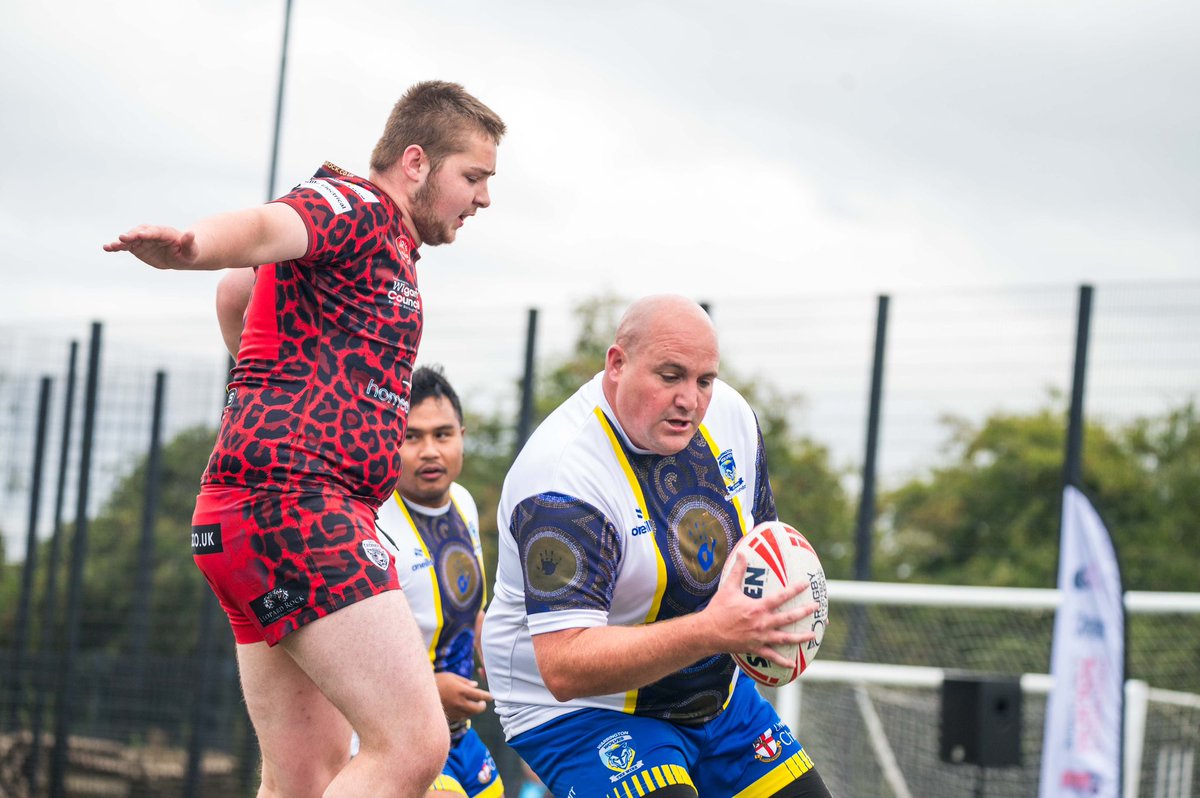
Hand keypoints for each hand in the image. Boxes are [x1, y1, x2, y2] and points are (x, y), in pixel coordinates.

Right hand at [103, 225, 198, 269]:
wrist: (179, 255)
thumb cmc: (187, 252)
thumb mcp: (191, 251)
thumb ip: (189, 243)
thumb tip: (190, 234)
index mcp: (166, 233)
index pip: (156, 231)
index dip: (149, 233)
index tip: (141, 235)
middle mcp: (152, 234)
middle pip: (140, 232)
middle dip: (132, 235)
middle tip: (123, 238)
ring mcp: (143, 239)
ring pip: (130, 238)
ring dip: (121, 242)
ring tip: (111, 246)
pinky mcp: (136, 246)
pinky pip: (125, 246)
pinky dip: (117, 247)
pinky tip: (107, 248)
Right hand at [435, 671, 491, 721]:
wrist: (420, 694)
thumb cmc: (436, 681)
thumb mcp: (451, 677)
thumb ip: (465, 682)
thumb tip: (475, 685)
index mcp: (461, 690)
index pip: (479, 695)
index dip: (487, 696)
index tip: (491, 697)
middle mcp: (459, 702)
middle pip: (477, 709)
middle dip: (482, 706)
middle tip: (482, 703)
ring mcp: (453, 711)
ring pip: (470, 714)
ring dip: (473, 710)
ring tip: (473, 705)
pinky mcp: (448, 717)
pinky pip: (461, 718)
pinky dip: (464, 714)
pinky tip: (463, 709)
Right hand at [703, 550, 817, 668]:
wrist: (708, 632)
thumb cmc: (718, 609)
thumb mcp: (728, 588)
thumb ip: (737, 570)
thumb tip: (742, 553)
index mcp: (758, 608)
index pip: (780, 597)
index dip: (795, 589)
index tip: (806, 584)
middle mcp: (762, 623)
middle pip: (788, 618)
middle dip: (804, 612)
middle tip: (816, 607)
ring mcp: (760, 637)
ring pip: (785, 638)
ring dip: (800, 637)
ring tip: (812, 635)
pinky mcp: (755, 648)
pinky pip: (772, 656)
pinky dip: (783, 661)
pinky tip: (793, 664)